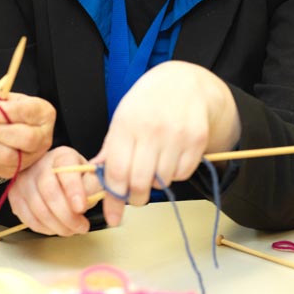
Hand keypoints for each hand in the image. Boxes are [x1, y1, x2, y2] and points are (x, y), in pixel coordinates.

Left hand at [0, 91, 55, 180]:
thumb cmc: (7, 112)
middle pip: (23, 138)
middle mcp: (43, 139)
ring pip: (8, 157)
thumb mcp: (3, 99)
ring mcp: (30, 159)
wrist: (5, 131)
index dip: (3, 112)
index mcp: (44, 114)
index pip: (27, 112)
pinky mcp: (13, 173)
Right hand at [7, 146, 98, 235]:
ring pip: (38, 208)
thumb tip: (88, 198)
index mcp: (62, 156)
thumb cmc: (72, 178)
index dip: (73, 188)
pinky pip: (28, 218)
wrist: (50, 175)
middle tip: (82, 227)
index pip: (65, 167)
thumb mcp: (88, 175)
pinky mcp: (15, 196)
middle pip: (49, 191)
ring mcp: (24, 180)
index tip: (81, 207)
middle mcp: (39, 165)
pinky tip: (56, 227)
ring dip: (58, 226)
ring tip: (72, 229)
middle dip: (67, 215)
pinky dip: (45, 228)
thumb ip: (92, 184)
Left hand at [95, 61, 240, 225]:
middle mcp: (151, 130)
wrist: (184, 82)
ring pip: (163, 181)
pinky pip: (183, 174)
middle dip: (134, 198)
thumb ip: (110, 150)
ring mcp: (176, 135)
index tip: (113, 211)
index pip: (116, 171)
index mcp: (126, 124)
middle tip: (134, 197)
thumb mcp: (122, 118)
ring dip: (156, 183)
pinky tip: (171, 158)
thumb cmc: (147, 102)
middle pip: (139, 182)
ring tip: (153, 166)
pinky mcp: (197, 140)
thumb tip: (95, 179)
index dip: (113, 196)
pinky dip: (175, 174)